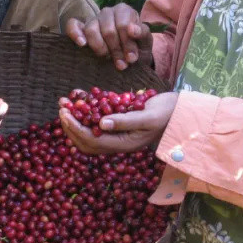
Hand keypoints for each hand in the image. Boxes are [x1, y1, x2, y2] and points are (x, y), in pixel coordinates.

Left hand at [59, 91, 176, 154]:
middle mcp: (118, 142)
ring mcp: (118, 133)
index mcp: (124, 144)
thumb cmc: (168, 113)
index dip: (76, 128)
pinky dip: (86, 111)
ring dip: (75, 119)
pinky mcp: (119, 122)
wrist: (181, 110)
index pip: (92, 140)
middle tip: (62, 108)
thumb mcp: (147, 116)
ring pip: (89, 132)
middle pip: (86, 140)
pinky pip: (97, 121)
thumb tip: (101, 124)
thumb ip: (125, 121)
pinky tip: (79, 98)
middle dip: (71, 126)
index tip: (65, 114)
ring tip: (65, 102)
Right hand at [65, 4, 151, 70]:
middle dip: (116, 50)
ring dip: (100, 48)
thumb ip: (143, 34)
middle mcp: (107, 12)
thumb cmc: (137, 47)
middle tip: (122, 64)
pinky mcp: (81, 28)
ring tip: (107, 58)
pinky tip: (82, 44)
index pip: (123, 25)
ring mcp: (93, 19)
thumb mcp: (146, 42)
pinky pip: (73, 25)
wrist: (129, 57)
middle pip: (108, 30)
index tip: (132, 58)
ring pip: (91, 29)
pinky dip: (75, 33)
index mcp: (124, 10)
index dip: (127, 43)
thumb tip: (132, 30)